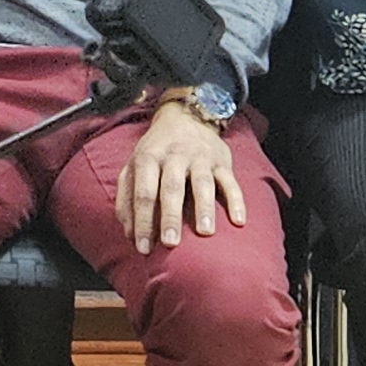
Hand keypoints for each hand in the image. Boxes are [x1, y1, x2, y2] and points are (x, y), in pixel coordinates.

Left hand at [114, 97, 246, 252]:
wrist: (185, 117)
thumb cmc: (156, 151)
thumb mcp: (134, 166)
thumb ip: (126, 198)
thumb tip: (129, 234)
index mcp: (149, 158)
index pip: (144, 192)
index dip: (142, 221)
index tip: (143, 248)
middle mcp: (174, 156)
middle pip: (172, 188)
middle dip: (171, 216)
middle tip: (170, 244)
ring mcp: (200, 158)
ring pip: (203, 183)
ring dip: (204, 208)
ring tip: (205, 233)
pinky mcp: (222, 161)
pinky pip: (231, 182)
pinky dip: (236, 201)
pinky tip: (238, 221)